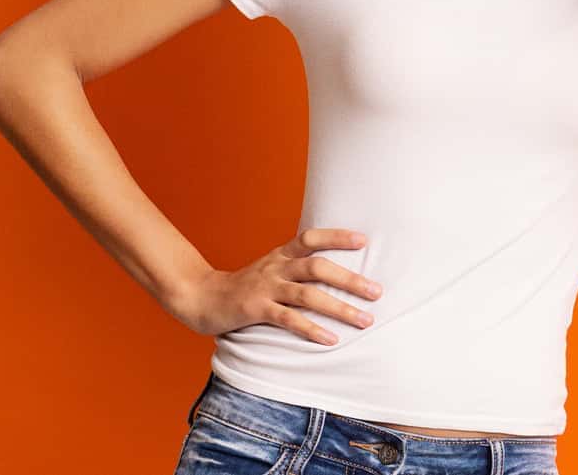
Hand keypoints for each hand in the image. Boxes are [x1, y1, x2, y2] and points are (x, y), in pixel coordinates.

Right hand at [164, 228, 381, 345]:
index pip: (311, 237)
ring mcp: (264, 288)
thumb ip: (298, 269)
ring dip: (340, 308)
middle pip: (318, 267)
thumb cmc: (245, 287)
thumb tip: (338, 273)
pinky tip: (330, 339)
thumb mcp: (271, 269)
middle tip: (377, 292)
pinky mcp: (254, 309)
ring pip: (308, 294)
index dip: (337, 236)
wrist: (200, 298)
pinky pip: (287, 319)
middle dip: (350, 280)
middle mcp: (275, 267)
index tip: (364, 241)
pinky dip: (311, 329)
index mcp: (281, 255)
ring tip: (365, 320)